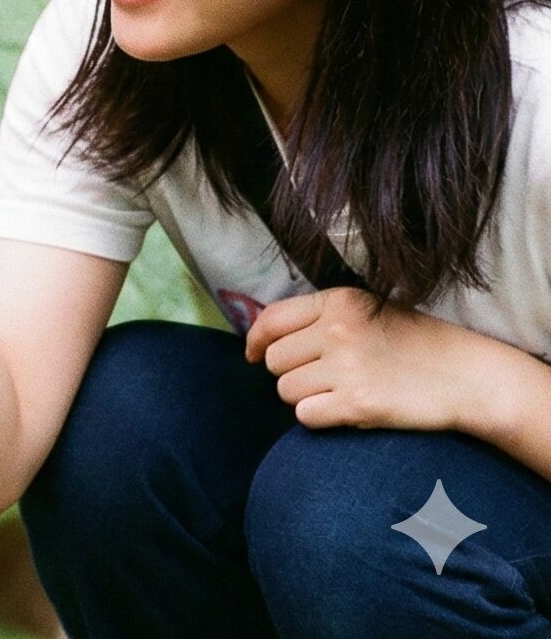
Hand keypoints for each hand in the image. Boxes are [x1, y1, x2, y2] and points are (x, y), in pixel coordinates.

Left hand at [244, 287, 477, 430]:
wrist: (467, 375)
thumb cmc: (413, 343)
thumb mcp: (365, 311)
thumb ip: (320, 318)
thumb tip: (263, 339)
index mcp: (337, 301)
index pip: (271, 319)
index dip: (255, 340)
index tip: (252, 355)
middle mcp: (336, 330)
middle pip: (274, 360)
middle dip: (289, 374)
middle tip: (320, 380)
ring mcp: (347, 367)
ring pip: (286, 390)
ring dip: (304, 398)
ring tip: (336, 395)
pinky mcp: (358, 403)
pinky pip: (306, 416)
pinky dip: (318, 419)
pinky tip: (344, 412)